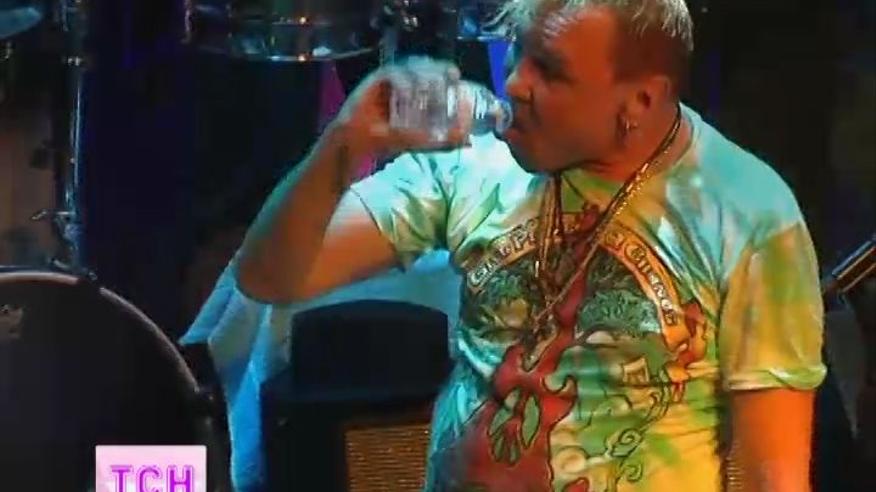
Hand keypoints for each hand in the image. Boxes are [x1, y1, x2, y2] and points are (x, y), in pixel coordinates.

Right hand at [326, 57, 470, 162]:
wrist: (357, 143)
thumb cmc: (388, 138)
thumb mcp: (422, 141)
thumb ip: (444, 141)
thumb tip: (469, 140)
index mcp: (419, 87)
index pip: (438, 71)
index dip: (448, 72)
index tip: (457, 79)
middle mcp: (406, 77)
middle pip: (429, 67)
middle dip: (439, 80)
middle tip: (445, 94)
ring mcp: (391, 76)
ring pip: (414, 69)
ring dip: (424, 85)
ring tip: (427, 103)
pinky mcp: (376, 79)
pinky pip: (395, 75)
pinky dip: (405, 88)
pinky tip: (408, 101)